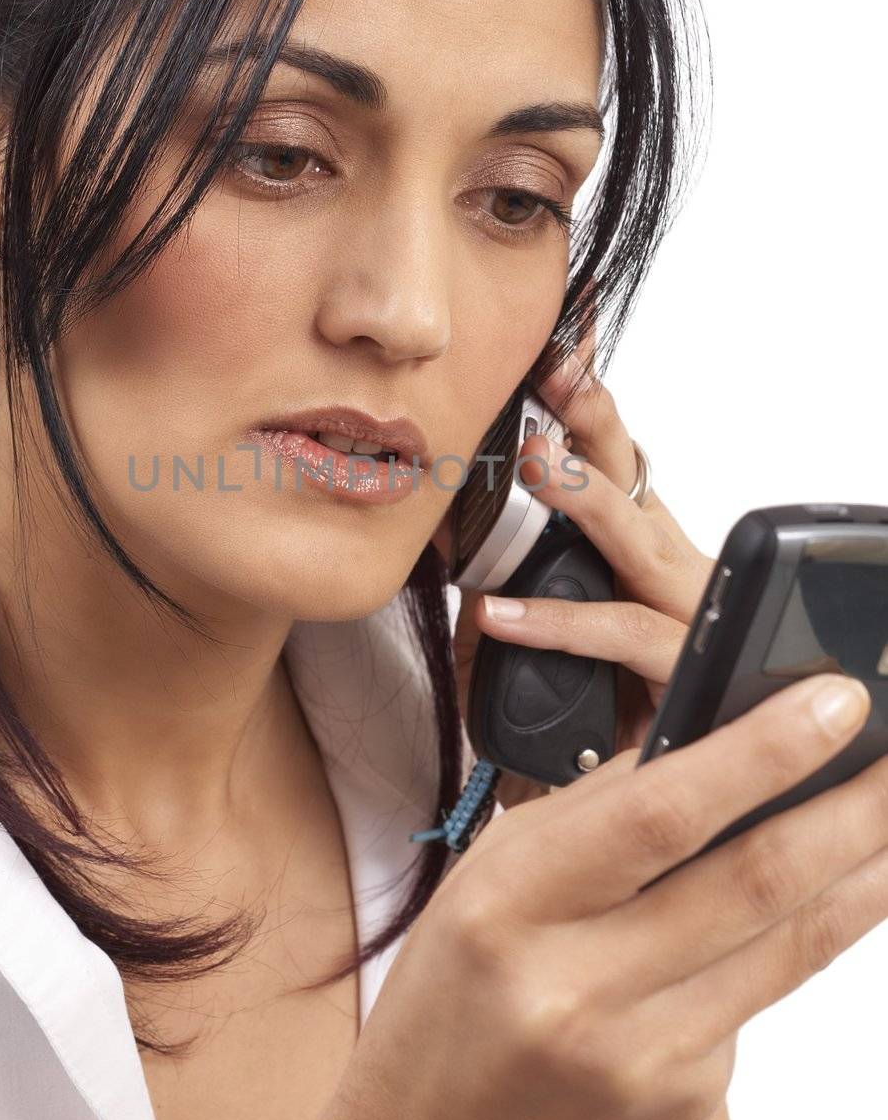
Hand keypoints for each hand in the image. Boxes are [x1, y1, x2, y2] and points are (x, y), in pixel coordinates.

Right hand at [310, 670, 875, 1119]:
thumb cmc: (449, 1013)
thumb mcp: (484, 890)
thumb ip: (589, 825)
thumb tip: (708, 752)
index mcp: (508, 904)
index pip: (657, 811)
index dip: (759, 752)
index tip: (829, 703)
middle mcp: (576, 983)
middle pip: (749, 878)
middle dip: (847, 807)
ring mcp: (640, 1054)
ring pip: (784, 940)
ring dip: (859, 869)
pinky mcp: (685, 1102)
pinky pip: (758, 998)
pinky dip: (799, 937)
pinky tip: (824, 898)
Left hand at [448, 316, 713, 811]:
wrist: (661, 783)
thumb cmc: (606, 695)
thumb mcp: (541, 630)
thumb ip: (498, 587)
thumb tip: (436, 548)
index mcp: (634, 540)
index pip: (609, 449)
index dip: (581, 394)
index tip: (550, 336)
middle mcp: (664, 563)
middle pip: (629, 470)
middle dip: (591, 411)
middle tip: (549, 362)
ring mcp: (681, 611)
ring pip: (636, 539)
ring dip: (586, 497)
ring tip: (535, 465)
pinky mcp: (683, 671)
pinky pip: (622, 635)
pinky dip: (560, 623)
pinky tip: (498, 613)